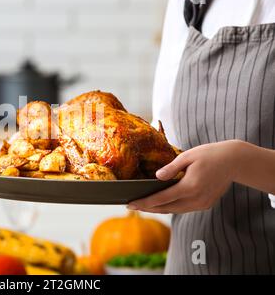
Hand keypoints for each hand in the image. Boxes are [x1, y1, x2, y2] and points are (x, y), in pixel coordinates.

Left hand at [128, 140, 242, 213]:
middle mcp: (196, 199)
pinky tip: (161, 204)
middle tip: (131, 206)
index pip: (161, 199)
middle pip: (166, 208)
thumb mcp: (188, 156)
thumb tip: (156, 177)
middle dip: (148, 208)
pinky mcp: (206, 205)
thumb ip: (171, 168)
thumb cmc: (209, 154)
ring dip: (159, 209)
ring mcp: (202, 204)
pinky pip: (184, 209)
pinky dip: (171, 207)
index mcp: (190, 186)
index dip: (144, 203)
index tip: (130, 204)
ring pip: (175, 211)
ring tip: (143, 206)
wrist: (234, 161)